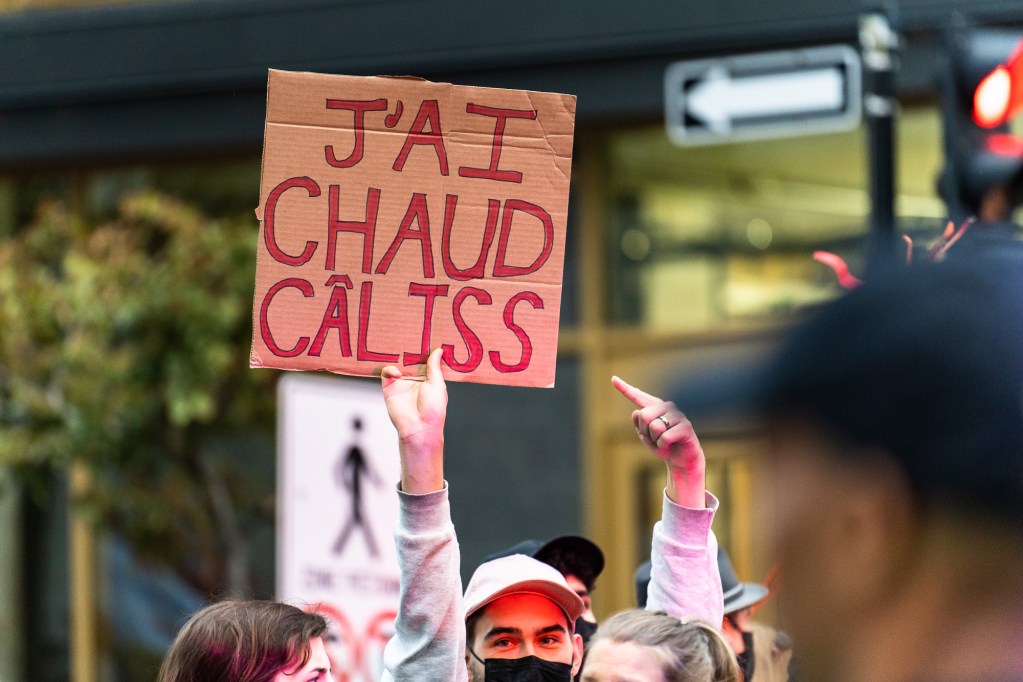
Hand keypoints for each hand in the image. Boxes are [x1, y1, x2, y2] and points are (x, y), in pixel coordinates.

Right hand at [381, 348, 446, 493]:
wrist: (418, 428)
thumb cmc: (433, 409)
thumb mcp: (437, 384)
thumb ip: (434, 367)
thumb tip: (439, 350)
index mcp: (428, 378)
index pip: (424, 359)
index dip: (424, 349)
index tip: (425, 334)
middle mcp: (414, 379)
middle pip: (409, 358)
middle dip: (408, 348)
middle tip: (408, 332)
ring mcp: (401, 383)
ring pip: (397, 362)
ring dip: (397, 355)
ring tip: (399, 345)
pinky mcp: (389, 387)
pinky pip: (386, 372)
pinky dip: (390, 369)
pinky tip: (397, 373)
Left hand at [612, 376, 705, 508]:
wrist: (680, 460)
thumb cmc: (662, 445)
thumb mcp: (645, 436)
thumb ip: (638, 423)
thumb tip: (637, 412)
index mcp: (655, 406)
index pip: (638, 396)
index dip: (624, 388)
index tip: (613, 379)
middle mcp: (667, 406)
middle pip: (643, 415)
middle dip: (645, 432)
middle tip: (655, 438)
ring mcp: (678, 414)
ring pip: (654, 427)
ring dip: (655, 440)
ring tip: (664, 441)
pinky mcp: (686, 426)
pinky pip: (664, 437)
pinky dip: (663, 446)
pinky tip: (670, 445)